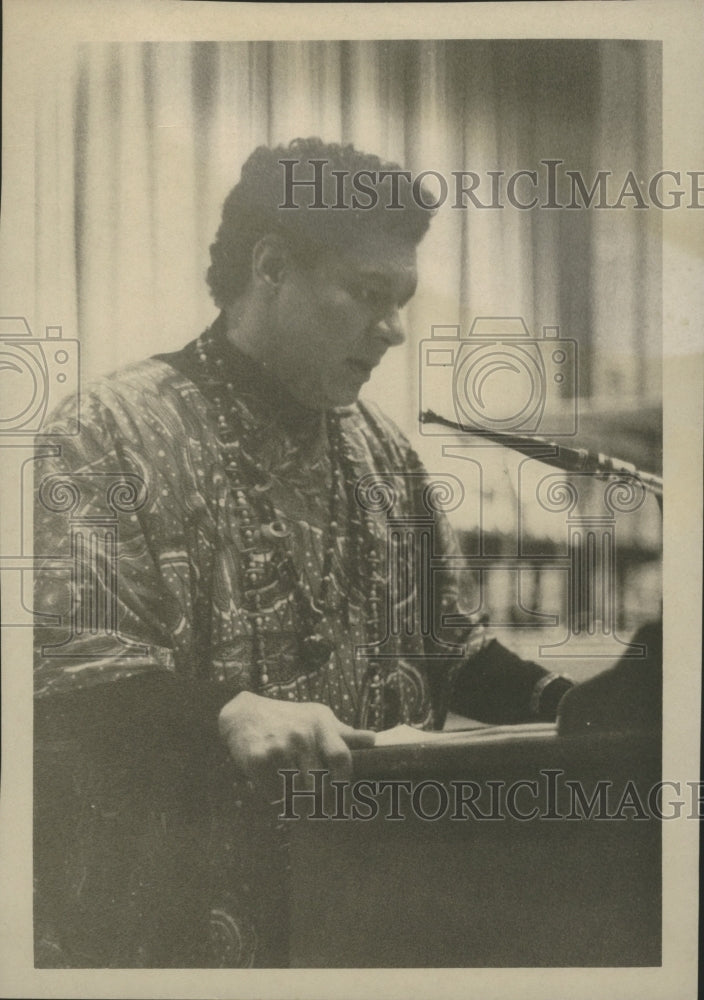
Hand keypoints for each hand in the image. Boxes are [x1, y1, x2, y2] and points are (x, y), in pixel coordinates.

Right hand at [218, 691, 375, 793]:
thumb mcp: (317, 717)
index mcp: (320, 725)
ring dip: (297, 800)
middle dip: (319, 797)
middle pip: (320, 784)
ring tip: (293, 790)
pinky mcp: (259, 761)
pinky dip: (277, 797)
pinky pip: (276, 795)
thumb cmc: (289, 718)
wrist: (244, 715)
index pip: (341, 758)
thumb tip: (374, 740)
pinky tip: (274, 783)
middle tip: (316, 800)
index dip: (344, 781)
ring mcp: (279, 748)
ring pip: (298, 794)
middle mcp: (301, 736)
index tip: (343, 795)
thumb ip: (343, 734)